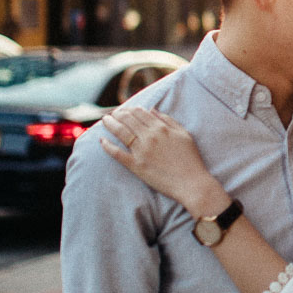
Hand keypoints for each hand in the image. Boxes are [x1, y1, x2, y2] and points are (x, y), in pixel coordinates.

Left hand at [97, 105, 226, 217]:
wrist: (191, 182)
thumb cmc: (190, 159)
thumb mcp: (184, 134)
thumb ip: (168, 120)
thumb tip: (152, 110)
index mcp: (161, 128)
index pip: (140, 112)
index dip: (129, 109)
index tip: (123, 109)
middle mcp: (149, 137)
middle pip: (128, 120)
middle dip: (117, 114)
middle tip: (111, 113)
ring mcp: (141, 151)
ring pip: (120, 132)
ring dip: (110, 124)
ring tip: (104, 121)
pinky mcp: (136, 165)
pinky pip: (117, 153)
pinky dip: (108, 146)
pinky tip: (101, 140)